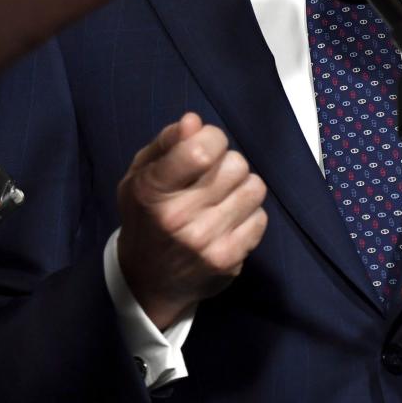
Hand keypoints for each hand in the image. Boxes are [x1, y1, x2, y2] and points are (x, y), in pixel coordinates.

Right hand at [115, 113, 267, 329]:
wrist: (147, 281)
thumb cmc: (145, 216)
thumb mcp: (140, 174)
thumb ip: (166, 142)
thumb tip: (194, 121)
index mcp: (152, 190)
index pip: (202, 148)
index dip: (211, 138)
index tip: (204, 147)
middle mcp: (179, 217)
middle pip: (236, 164)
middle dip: (226, 164)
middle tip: (210, 179)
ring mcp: (206, 242)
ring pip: (254, 188)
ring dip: (241, 188)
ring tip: (222, 198)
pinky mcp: (229, 260)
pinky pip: (261, 217)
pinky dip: (248, 215)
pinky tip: (228, 221)